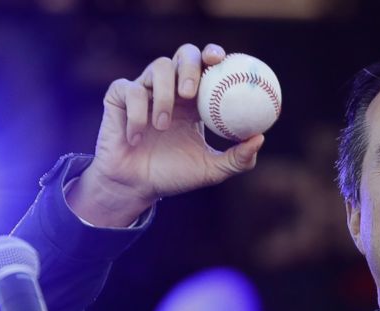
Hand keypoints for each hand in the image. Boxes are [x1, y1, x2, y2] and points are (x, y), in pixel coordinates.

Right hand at [68, 42, 264, 225]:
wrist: (136, 187)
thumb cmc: (173, 176)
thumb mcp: (211, 170)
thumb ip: (238, 159)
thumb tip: (260, 138)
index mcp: (195, 101)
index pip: (207, 66)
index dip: (214, 55)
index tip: (222, 61)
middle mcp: (172, 89)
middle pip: (183, 54)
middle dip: (189, 65)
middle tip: (190, 92)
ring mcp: (145, 90)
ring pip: (158, 68)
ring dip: (163, 97)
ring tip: (162, 126)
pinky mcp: (119, 96)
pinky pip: (130, 90)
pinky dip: (137, 113)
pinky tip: (138, 137)